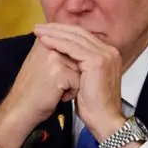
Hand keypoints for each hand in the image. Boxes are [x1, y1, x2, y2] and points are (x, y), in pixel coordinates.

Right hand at [0, 38, 79, 147]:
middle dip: (72, 73)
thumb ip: (57, 49)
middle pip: (79, 57)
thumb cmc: (33, 88)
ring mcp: (54, 57)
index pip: (73, 44)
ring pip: (81, 69)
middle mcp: (48, 44)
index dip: (69, 64)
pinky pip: (78, 82)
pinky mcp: (59, 72)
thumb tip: (80, 46)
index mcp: (44, 39)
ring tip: (54, 88)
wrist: (20, 108)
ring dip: (73, 82)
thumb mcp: (41, 61)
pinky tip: (56, 95)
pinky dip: (71, 93)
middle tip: (52, 82)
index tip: (55, 74)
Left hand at [34, 23, 125, 142]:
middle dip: (57, 29)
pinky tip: (45, 41)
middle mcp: (110, 51)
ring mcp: (105, 55)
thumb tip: (64, 56)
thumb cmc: (93, 105)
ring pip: (75, 38)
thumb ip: (80, 65)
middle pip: (79, 33)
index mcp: (108, 54)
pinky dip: (57, 42)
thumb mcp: (86, 79)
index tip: (46, 31)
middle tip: (38, 27)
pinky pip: (73, 47)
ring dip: (54, 33)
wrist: (104, 121)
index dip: (63, 32)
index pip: (83, 36)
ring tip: (38, 31)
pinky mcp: (97, 61)